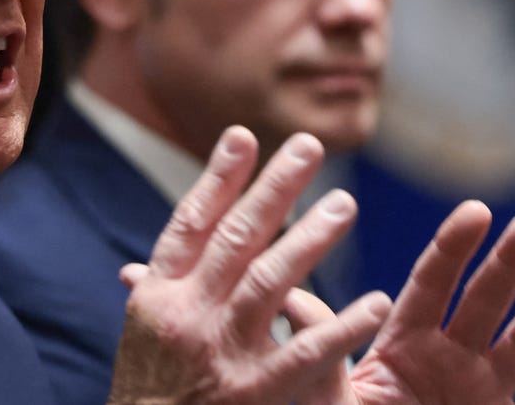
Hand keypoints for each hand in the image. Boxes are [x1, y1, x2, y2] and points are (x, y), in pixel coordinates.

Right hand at [107, 126, 391, 403]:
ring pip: (269, 283)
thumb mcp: (142, 334)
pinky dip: (341, 327)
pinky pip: (305, 354)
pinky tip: (374, 302)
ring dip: (309, 241)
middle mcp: (187, 315)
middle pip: (235, 239)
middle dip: (273, 189)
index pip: (190, 224)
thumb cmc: (150, 392)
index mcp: (159, 296)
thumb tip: (140, 259)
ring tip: (344, 204)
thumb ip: (155, 292)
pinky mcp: (255, 394)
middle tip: (309, 147)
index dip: (217, 179)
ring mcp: (222, 353)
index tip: (244, 136)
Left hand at [289, 202, 514, 404]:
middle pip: (482, 302)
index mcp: (403, 346)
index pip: (431, 286)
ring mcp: (482, 394)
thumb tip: (288, 296)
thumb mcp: (328, 394)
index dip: (454, 248)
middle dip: (508, 262)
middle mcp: (449, 362)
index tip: (476, 210)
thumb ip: (320, 348)